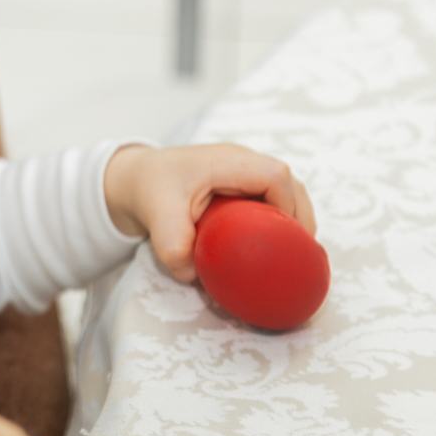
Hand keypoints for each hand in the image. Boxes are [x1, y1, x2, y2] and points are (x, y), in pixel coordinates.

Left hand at [103, 143, 315, 281]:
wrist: (136, 179)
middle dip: (299, 219)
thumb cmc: (149, 189)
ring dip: (293, 220)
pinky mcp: (242, 185)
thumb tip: (194, 273)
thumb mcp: (156, 214)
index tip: (285, 240)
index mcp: (226, 162)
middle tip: (296, 255)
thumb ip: (172, 243)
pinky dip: (279, 219)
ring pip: (286, 191)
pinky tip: (275, 244)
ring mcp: (244, 172)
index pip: (275, 176)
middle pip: (290, 184)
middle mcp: (241, 162)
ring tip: (290, 252)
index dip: (289, 206)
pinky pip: (273, 199)